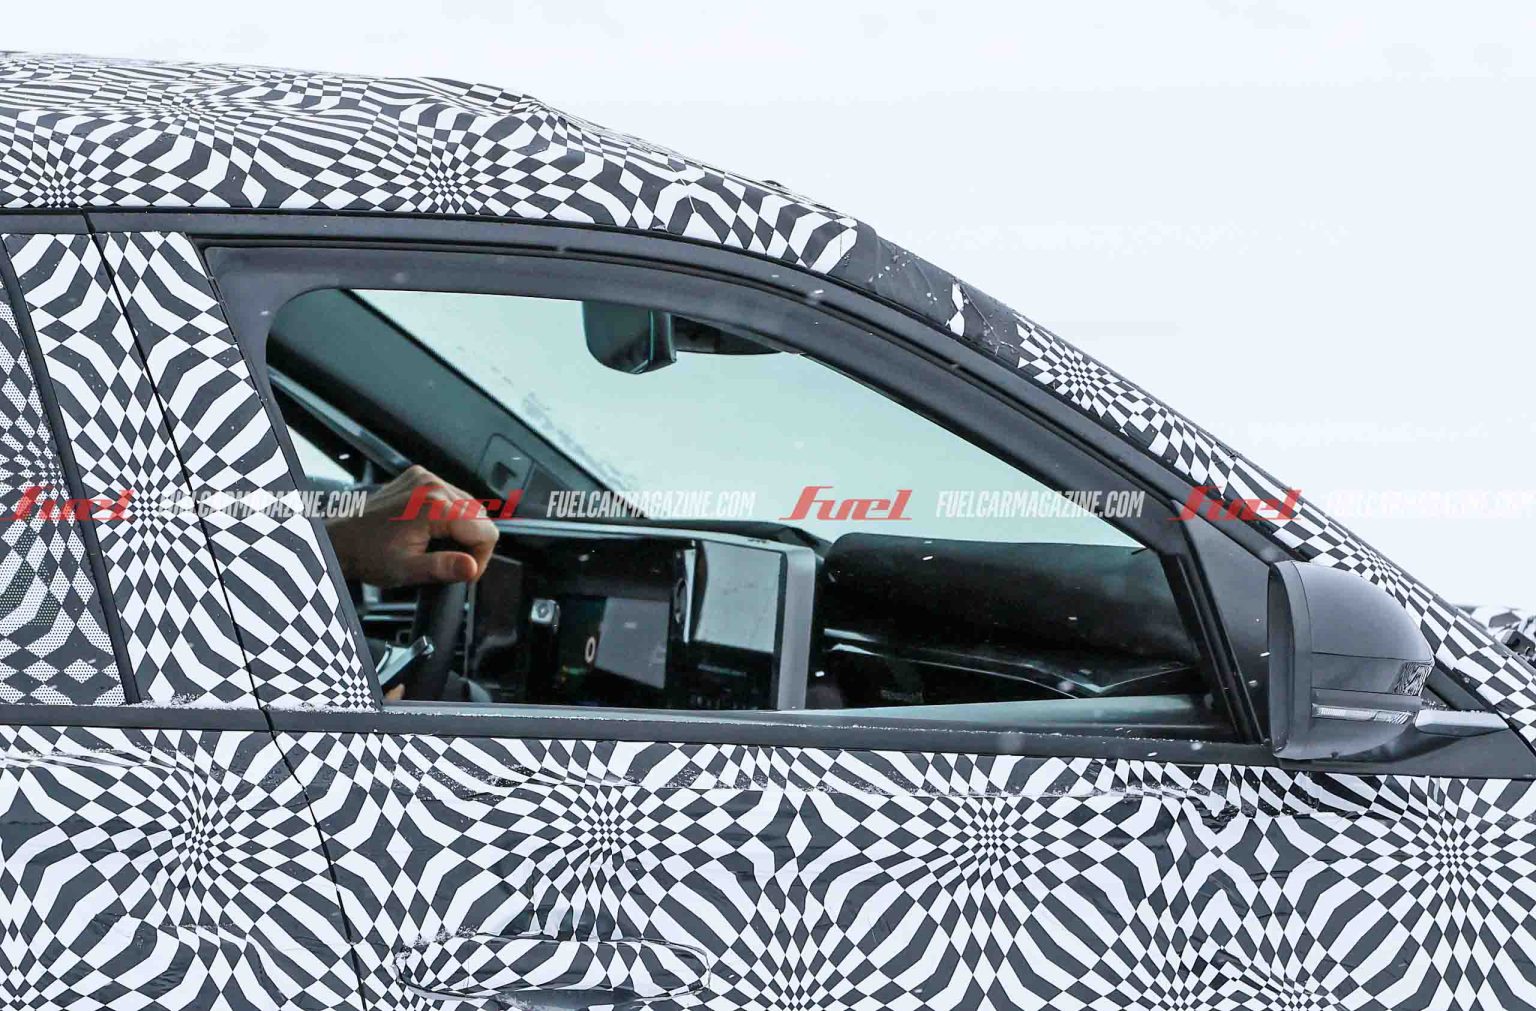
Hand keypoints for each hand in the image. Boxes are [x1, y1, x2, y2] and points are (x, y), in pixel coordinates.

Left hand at [325, 466, 498, 587]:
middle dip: (471, 542)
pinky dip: (448, 514)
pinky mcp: (419, 478)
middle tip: (447, 560)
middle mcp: (432, 485)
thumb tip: (472, 567)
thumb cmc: (367, 555)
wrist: (340, 539)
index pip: (486, 530)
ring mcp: (425, 478)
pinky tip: (430, 529)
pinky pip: (451, 496)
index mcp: (434, 507)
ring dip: (461, 528)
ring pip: (469, 506)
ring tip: (436, 545)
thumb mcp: (408, 569)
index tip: (463, 570)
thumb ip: (443, 568)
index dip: (480, 556)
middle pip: (480, 517)